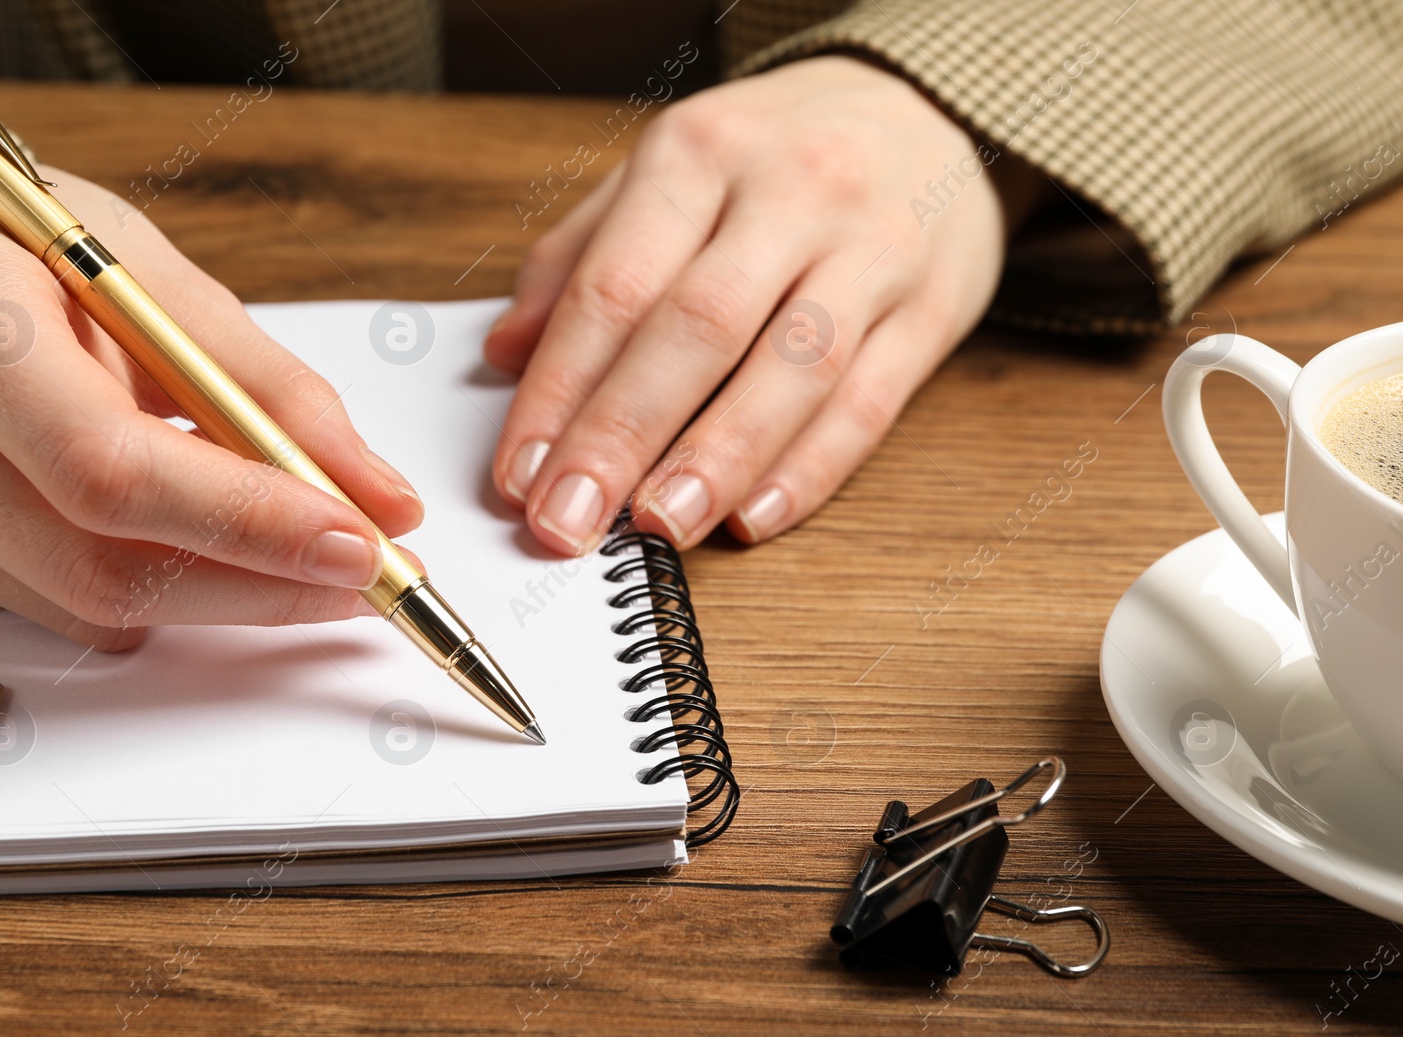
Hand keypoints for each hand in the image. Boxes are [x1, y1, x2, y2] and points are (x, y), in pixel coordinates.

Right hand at [0, 144, 422, 649]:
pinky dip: (150, 584)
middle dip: (261, 582)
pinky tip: (174, 531)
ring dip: (219, 589)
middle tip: (366, 572)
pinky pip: (60, 609)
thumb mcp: (165, 284)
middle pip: (103, 566)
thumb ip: (277, 394)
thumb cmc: (35, 256)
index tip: (360, 541)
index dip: (248, 520)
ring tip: (286, 540)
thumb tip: (381, 500)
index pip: (109, 466)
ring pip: (91, 607)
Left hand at [485, 56, 1031, 553]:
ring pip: (793, 369)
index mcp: (700, 153)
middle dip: (621, 437)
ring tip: (657, 528)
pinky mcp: (931, 309)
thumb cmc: (775, 154)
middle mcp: (790, 193)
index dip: (559, 389)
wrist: (929, 107)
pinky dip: (810, 469)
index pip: (615, 286)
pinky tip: (754, 516)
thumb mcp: (667, 172)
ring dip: (717, 461)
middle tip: (568, 520)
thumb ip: (582, 257)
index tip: (518, 473)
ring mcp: (872, 250)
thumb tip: (505, 353)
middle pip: (697, 329)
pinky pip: (870, 401)